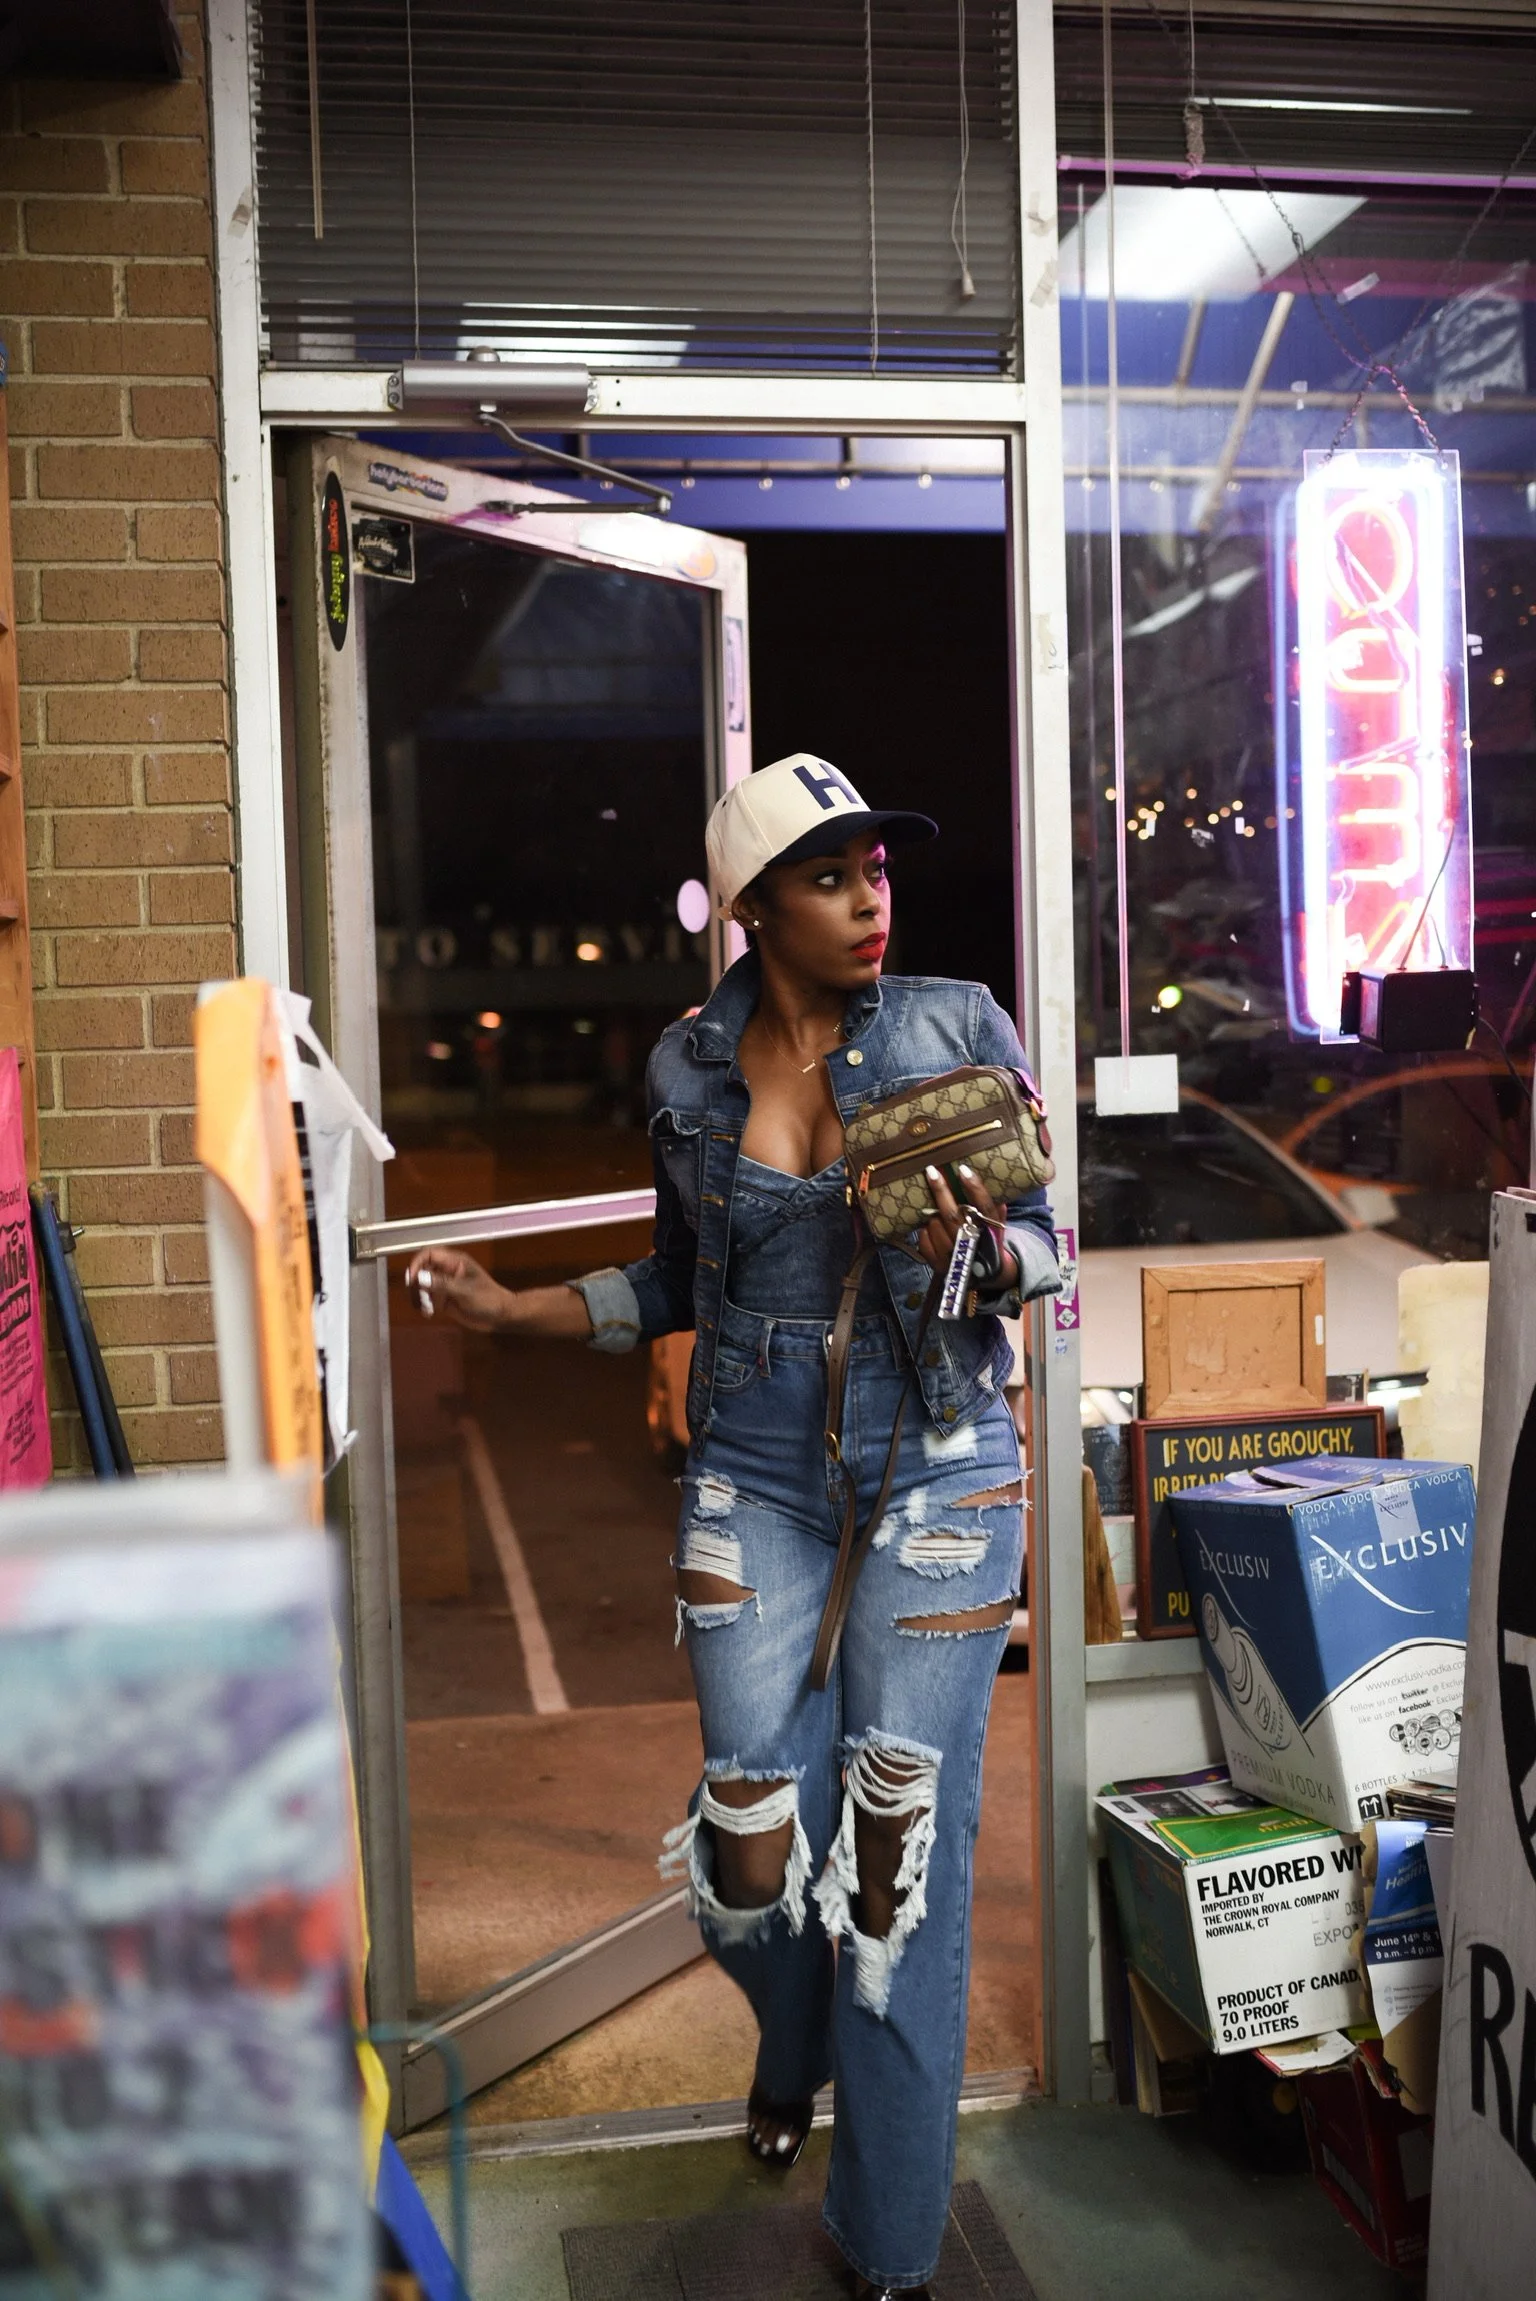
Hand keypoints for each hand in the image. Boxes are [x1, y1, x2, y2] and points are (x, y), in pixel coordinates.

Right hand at [403, 1246, 508, 1331]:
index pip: (429, 1254)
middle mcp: (447, 1271)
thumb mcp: (465, 1290)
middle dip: (416, 1282)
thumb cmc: (488, 1298)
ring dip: (419, 1296)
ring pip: (423, 1285)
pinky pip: (428, 1299)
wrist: (500, 1316)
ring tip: (424, 1307)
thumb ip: (442, 1283)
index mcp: (454, 1262)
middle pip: (422, 1269)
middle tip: (416, 1296)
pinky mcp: (445, 1299)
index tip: (412, 1279)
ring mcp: (445, 1285)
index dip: (417, 1263)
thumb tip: (420, 1278)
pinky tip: (428, 1313)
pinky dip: (424, 1305)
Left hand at [915, 1164, 1018, 1290]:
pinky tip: (928, 1224)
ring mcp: (953, 1257)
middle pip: (953, 1215)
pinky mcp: (940, 1266)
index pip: (984, 1207)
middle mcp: (972, 1244)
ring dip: (931, 1213)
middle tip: (931, 1171)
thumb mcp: (998, 1225)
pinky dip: (924, 1231)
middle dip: (940, 1191)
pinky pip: (924, 1243)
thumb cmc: (989, 1241)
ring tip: (929, 1201)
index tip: (962, 1169)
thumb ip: (995, 1208)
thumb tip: (994, 1181)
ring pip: (936, 1227)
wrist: (986, 1274)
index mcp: (990, 1231)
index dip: (974, 1188)